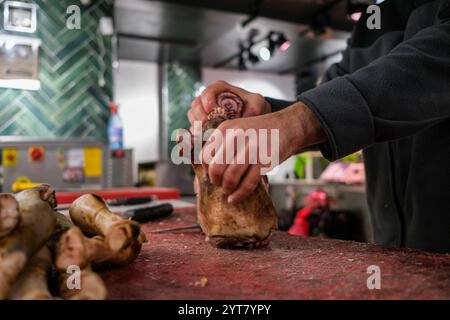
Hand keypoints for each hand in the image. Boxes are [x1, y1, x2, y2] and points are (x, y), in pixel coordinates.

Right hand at [187, 80, 270, 129]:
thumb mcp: (257, 103)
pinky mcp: (201, 124)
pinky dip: (196, 135)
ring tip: (207, 134)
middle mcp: (208, 99)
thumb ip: (253, 108)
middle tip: (208, 126)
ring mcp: (203, 112)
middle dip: (200, 116)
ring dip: (197, 126)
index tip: (214, 111)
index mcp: (219, 88)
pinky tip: (204, 141)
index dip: (208, 102)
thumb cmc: (253, 106)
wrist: (253, 117)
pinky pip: (193, 129)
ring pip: (192, 118)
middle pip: (196, 105)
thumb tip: (246, 119)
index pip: (207, 92)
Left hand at [202, 102, 325, 203]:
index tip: (213, 175)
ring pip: (230, 176)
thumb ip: (222, 145)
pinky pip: (248, 182)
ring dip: (227, 188)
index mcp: (225, 129)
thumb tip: (207, 171)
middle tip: (219, 184)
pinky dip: (239, 194)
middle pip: (216, 167)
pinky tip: (234, 198)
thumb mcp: (236, 130)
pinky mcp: (264, 160)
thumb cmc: (258, 133)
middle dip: (215, 180)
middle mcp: (236, 137)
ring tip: (228, 190)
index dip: (207, 169)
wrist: (287, 126)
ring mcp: (251, 148)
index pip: (205, 155)